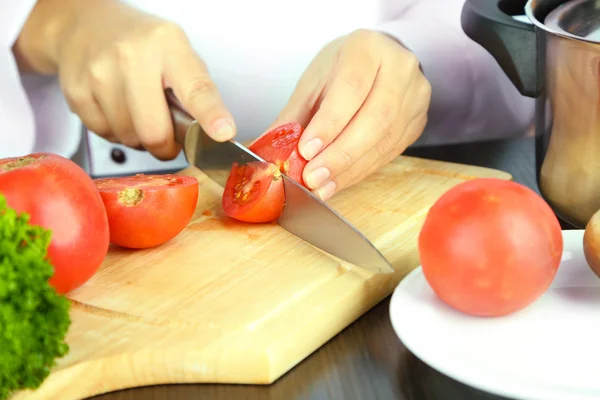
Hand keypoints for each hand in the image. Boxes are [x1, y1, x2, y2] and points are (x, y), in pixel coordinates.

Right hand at [21, 0, 235, 159]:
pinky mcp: (76, 92)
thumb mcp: (178, 54)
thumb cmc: (141, 45)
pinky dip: (115, 132)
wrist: (84, 25)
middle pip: (154, 131)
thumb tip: (212, 134)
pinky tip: (116, 109)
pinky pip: (105, 135)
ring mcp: (99, 74)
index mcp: (168, 45)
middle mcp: (132, 56)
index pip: (195, 88)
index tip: (223, 133)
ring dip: (138, 138)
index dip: (211, 115)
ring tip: (137, 111)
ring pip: (129, 138)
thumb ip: (196, 92)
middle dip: (165, 146)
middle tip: (167, 138)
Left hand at [272, 29, 430, 199]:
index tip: (306, 150)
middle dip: (341, 154)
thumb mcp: (312, 84)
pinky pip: (390, 153)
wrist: (376, 63)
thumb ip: (293, 117)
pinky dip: (360, 171)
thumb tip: (268, 152)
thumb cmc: (340, 70)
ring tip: (322, 186)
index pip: (352, 88)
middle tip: (313, 177)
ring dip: (350, 169)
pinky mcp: (418, 122)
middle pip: (376, 118)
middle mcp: (400, 68)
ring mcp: (415, 97)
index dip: (330, 123)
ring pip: (385, 140)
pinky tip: (338, 181)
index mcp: (368, 48)